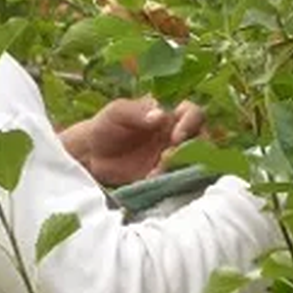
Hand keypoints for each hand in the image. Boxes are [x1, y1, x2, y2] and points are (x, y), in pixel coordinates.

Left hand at [65, 96, 204, 186]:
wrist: (90, 155)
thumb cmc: (105, 126)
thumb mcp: (117, 112)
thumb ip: (138, 111)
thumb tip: (161, 116)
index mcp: (167, 115)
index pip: (193, 114)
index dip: (191, 123)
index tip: (176, 137)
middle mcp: (174, 136)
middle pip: (202, 139)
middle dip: (191, 150)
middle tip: (168, 157)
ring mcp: (171, 157)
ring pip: (193, 161)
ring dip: (180, 167)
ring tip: (157, 171)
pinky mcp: (163, 176)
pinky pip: (177, 179)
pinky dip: (169, 180)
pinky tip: (150, 180)